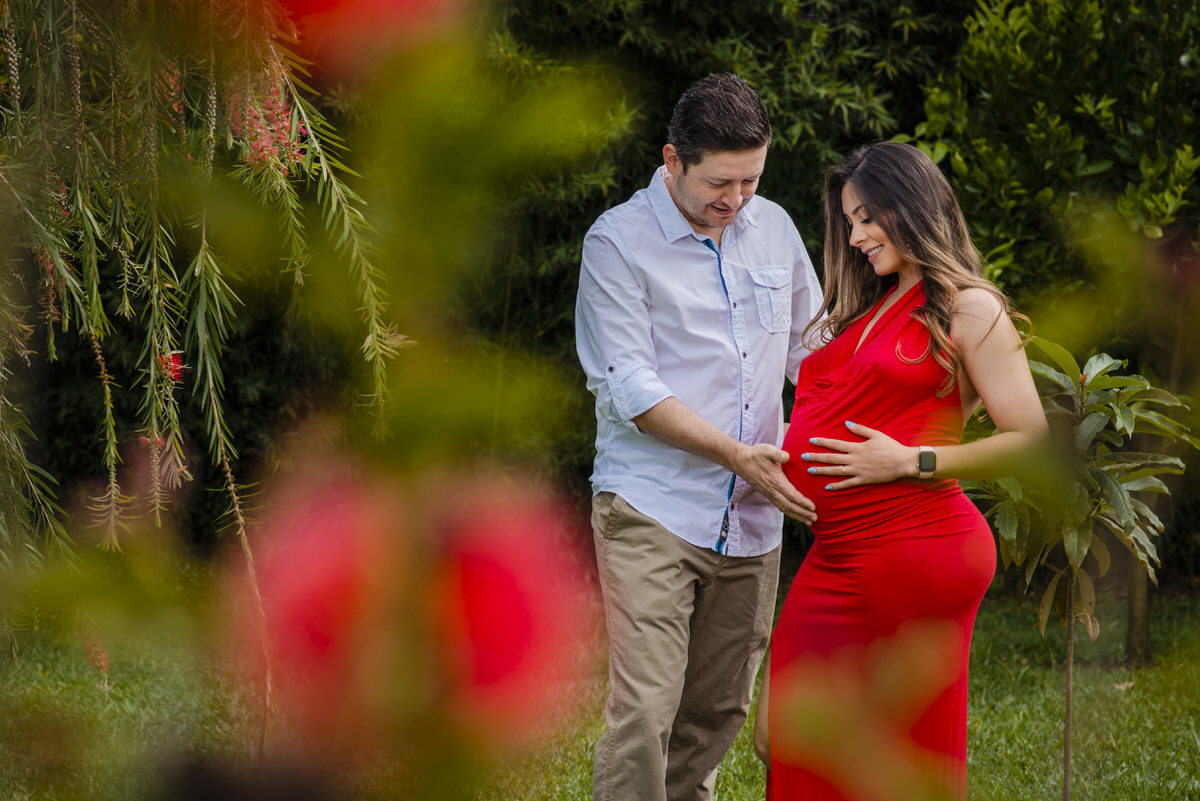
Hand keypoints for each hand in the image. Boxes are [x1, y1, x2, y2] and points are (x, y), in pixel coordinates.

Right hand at [730, 443, 817, 524]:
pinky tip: (797, 515)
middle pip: (790, 506)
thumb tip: (787, 456)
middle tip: (815, 519)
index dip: (802, 502)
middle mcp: (772, 490)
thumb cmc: (756, 454)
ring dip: (798, 516)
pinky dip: (790, 513)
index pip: (791, 495)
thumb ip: (777, 453)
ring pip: (785, 508)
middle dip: (803, 513)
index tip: (813, 507)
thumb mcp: (767, 450)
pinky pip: (780, 507)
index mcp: (775, 480)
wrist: (740, 461)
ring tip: (809, 522)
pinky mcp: (768, 494)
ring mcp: (769, 494)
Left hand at [801, 421, 916, 489]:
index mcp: (857, 447)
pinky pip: (848, 484)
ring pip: (836, 471)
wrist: (903, 462)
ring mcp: (858, 471)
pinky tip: (827, 487)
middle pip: (832, 458)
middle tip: (803, 457)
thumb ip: (860, 429)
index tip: (811, 441)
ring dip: (822, 471)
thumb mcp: (876, 434)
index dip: (822, 442)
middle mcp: (855, 459)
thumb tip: (846, 423)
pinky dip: (837, 486)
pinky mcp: (863, 480)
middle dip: (816, 457)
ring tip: (810, 471)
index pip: (835, 444)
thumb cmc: (891, 447)